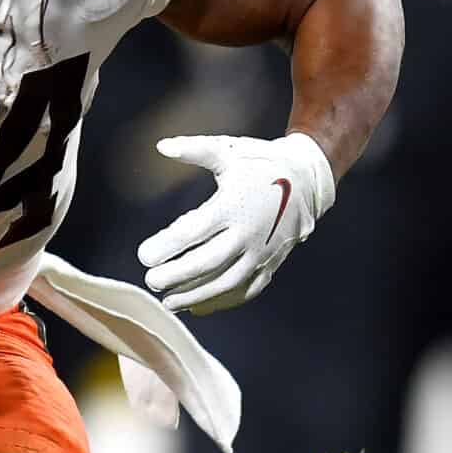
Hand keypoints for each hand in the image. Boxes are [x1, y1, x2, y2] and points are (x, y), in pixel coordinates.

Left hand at [136, 133, 334, 313]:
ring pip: (225, 282)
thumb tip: (161, 146)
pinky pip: (246, 289)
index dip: (166, 245)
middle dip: (176, 276)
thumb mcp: (229, 150)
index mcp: (234, 205)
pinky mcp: (270, 264)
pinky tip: (199, 307)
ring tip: (168, 301)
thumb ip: (194, 150)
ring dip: (195, 294)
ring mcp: (260, 252)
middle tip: (151, 282)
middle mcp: (248, 233)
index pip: (193, 231)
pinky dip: (223, 301)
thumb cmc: (261, 163)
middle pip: (207, 263)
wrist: (308, 181)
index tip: (143, 255)